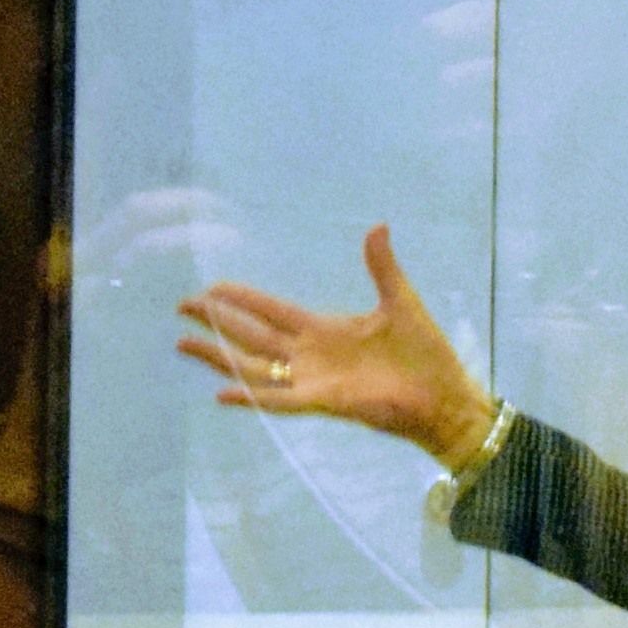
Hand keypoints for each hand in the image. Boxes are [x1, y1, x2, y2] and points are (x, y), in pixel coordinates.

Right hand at [178, 227, 495, 464]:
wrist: (445, 396)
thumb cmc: (425, 354)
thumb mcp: (401, 300)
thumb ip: (382, 267)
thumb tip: (378, 225)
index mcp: (324, 330)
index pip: (271, 311)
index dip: (241, 298)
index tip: (212, 286)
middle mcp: (310, 356)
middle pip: (251, 336)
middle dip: (217, 320)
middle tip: (182, 306)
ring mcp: (313, 380)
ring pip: (253, 367)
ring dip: (219, 355)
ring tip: (182, 344)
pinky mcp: (324, 402)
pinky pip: (278, 400)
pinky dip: (250, 397)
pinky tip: (220, 392)